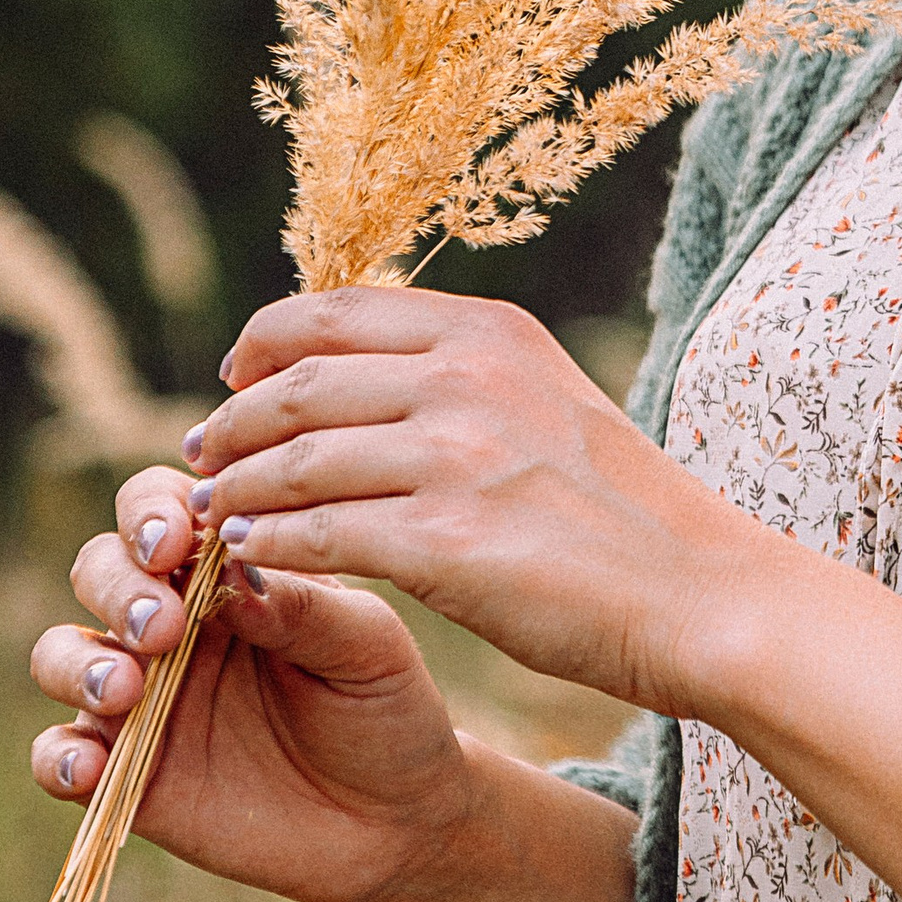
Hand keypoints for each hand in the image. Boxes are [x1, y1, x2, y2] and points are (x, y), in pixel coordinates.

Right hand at [27, 466, 478, 901]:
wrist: (395, 819)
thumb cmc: (386, 708)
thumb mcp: (367, 646)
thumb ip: (302, 606)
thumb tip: (232, 573)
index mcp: (227, 571)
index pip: (160, 511)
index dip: (151, 513)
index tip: (176, 540)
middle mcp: (172, 623)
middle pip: (99, 569)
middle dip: (116, 585)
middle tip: (163, 625)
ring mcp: (141, 698)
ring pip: (60, 654)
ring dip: (74, 662)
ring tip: (123, 688)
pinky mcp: (127, 773)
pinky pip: (59, 756)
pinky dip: (57, 756)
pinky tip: (87, 767)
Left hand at [191, 286, 901, 901]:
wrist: (701, 593)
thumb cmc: (624, 513)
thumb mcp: (550, 402)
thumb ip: (466, 377)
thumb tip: (367, 375)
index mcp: (492, 331)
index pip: (336, 308)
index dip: (264, 341)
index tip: (234, 378)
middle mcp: (471, 376)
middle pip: (299, 380)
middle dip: (231, 420)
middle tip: (200, 454)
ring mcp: (458, 456)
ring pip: (294, 459)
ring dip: (232, 488)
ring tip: (205, 516)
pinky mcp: (446, 541)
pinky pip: (315, 535)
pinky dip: (263, 545)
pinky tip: (242, 562)